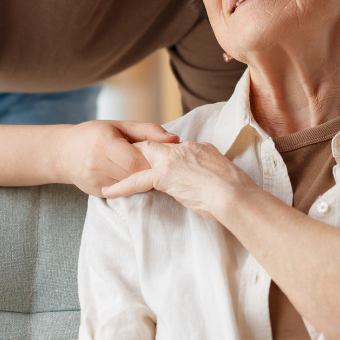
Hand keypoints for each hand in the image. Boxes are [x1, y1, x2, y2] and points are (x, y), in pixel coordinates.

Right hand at [57, 120, 179, 195]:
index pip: (136, 161)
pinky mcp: (97, 192)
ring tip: (147, 171)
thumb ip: (148, 131)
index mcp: (103, 142)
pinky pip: (122, 193)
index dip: (152, 162)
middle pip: (134, 176)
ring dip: (142, 181)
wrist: (64, 153)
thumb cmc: (95, 134)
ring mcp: (95, 180)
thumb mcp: (120, 126)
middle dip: (149, 172)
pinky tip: (133, 178)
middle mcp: (96, 163)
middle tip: (160, 167)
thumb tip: (175, 139)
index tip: (162, 158)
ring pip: (130, 187)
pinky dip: (132, 186)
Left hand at [101, 139, 256, 219]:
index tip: (141, 156)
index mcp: (192, 146)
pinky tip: (108, 191)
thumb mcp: (217, 167)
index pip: (165, 146)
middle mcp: (178, 149)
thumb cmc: (232, 187)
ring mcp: (170, 160)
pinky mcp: (164, 176)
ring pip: (138, 158)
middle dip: (131, 152)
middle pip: (147, 145)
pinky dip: (120, 186)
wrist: (233, 194)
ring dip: (122, 166)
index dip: (152, 150)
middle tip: (115, 159)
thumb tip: (198, 165)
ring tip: (106, 172)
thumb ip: (202, 162)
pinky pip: (135, 180)